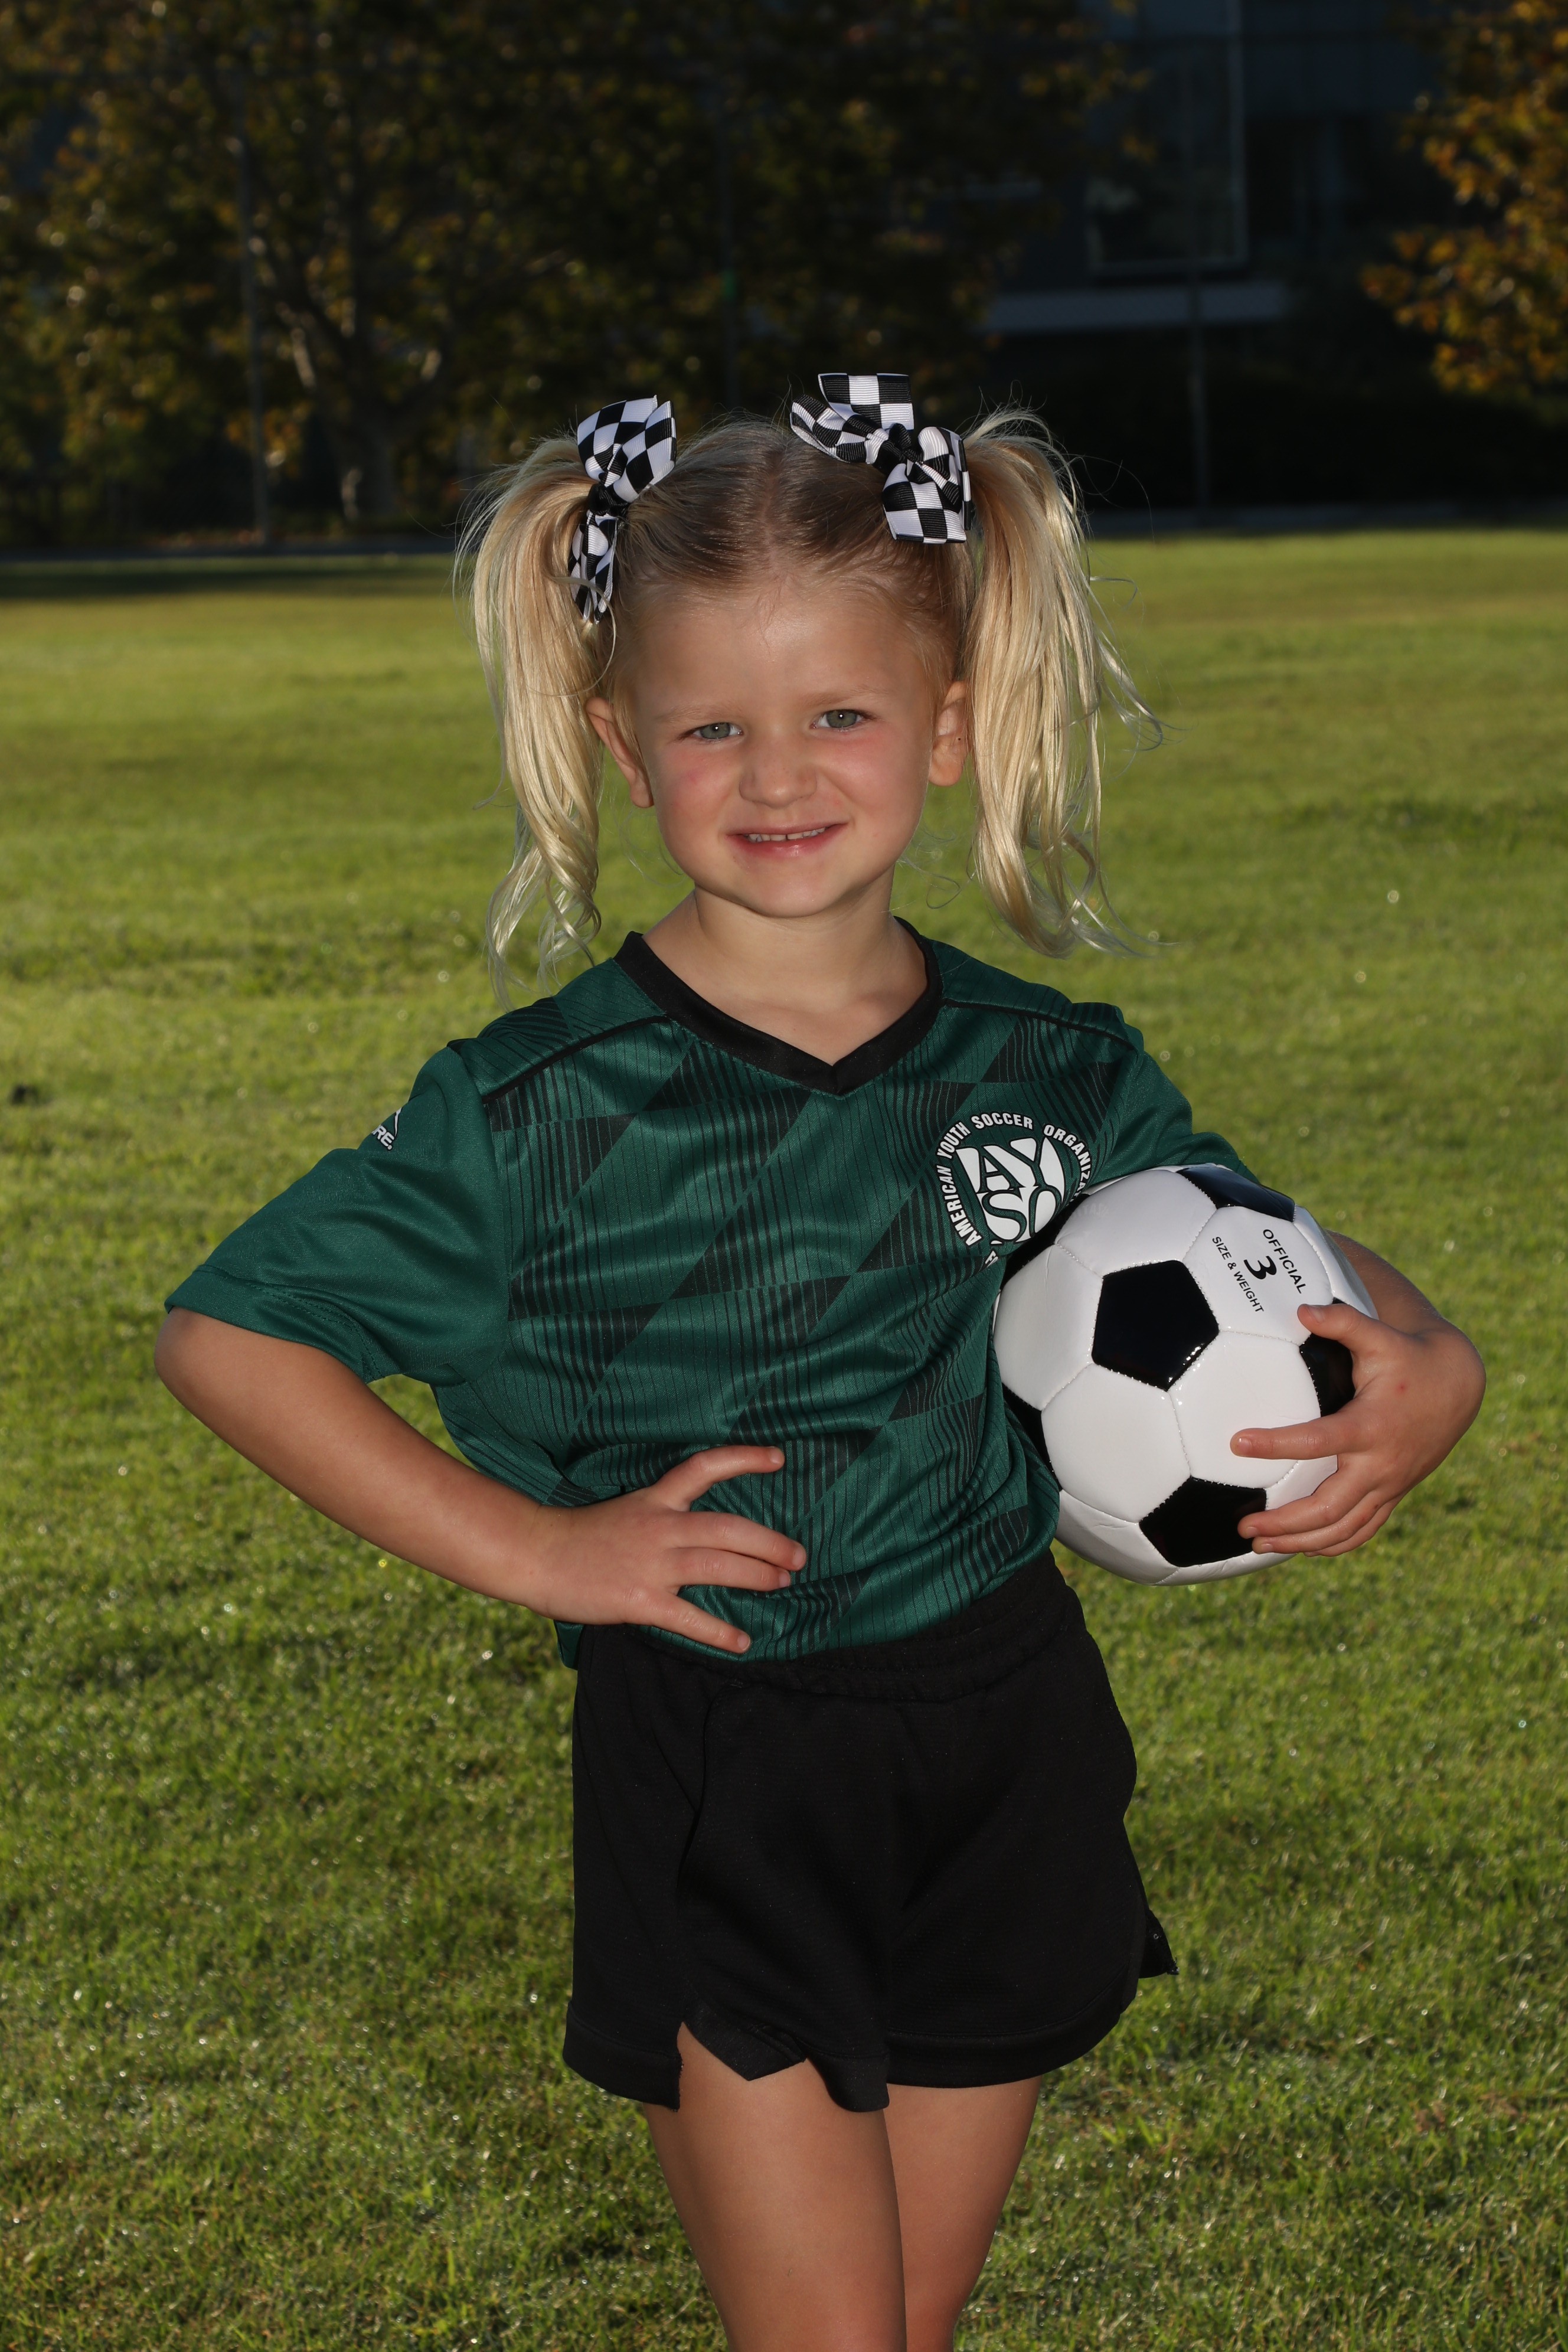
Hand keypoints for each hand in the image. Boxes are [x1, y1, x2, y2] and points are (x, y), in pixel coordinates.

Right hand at [518, 1446, 804, 1653]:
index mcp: (655, 1500)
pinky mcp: (638, 1599)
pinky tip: (742, 1642)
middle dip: (769, 1542)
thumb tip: (702, 1537)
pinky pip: (688, 1617)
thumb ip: (663, 1520)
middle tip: (799, 1556)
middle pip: (727, 1526)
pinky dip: (719, 1632)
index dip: (743, 1459)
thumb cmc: (579, 1537)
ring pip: (717, 1565)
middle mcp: (659, 1526)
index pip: (704, 1468)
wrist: (536, 1555)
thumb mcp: (627, 1512)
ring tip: (783, 1584)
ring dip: (757, 1575)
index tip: (778, 1458)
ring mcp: (650, 1563)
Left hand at [1231, 1299, 1484, 1556]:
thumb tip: (1301, 1309)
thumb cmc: (1409, 1358)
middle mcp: (1380, 1464)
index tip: (1236, 1442)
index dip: (1276, 1444)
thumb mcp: (1380, 1337)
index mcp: (1371, 1425)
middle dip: (1285, 1522)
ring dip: (1300, 1542)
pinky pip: (1363, 1531)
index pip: (1317, 1441)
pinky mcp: (1393, 1494)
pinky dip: (1332, 1545)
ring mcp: (1389, 1485)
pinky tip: (1299, 1549)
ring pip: (1344, 1529)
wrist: (1457, 1388)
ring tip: (1259, 1545)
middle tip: (1244, 1526)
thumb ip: (1342, 1322)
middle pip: (1329, 1507)